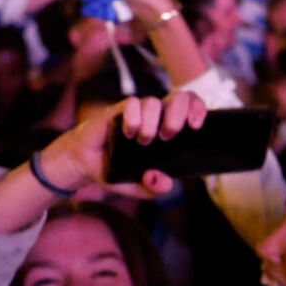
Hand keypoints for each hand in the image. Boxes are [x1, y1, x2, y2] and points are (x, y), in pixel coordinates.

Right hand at [43, 92, 206, 199]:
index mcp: (168, 129)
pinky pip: (132, 103)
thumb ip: (154, 188)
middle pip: (179, 97)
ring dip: (152, 123)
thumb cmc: (117, 170)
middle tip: (168, 136)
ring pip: (153, 102)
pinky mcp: (118, 111)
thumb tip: (166, 183)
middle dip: (179, 114)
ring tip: (143, 141)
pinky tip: (128, 133)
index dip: (198, 109)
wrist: (86, 164)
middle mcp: (156, 117)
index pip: (191, 107)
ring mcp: (138, 112)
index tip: (196, 125)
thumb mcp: (138, 187)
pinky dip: (133, 118)